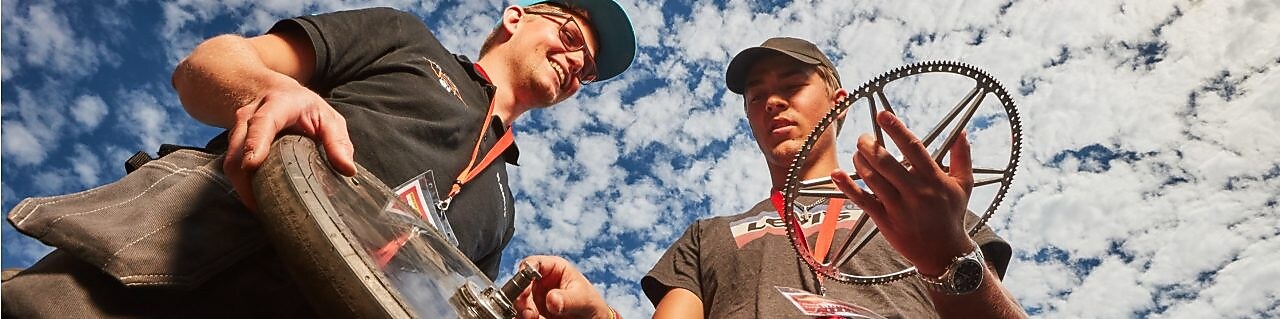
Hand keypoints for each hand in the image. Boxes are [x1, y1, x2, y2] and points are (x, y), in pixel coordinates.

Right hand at [224, 80, 356, 210]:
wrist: (270, 93)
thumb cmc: (303, 107)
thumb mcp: (327, 117)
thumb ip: (337, 141)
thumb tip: (348, 170)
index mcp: (276, 106)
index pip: (262, 123)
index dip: (256, 143)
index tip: (252, 164)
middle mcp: (250, 117)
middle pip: (239, 148)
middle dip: (245, 178)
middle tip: (262, 207)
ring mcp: (237, 132)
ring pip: (231, 162)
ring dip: (244, 188)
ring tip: (264, 211)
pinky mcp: (233, 147)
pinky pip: (232, 170)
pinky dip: (243, 188)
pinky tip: (259, 204)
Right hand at [514, 255, 610, 318]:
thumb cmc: (591, 304)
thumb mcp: (582, 299)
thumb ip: (567, 299)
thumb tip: (552, 299)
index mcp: (553, 269)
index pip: (533, 263)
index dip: (525, 270)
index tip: (526, 281)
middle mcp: (541, 282)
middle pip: (520, 284)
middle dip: (520, 296)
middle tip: (528, 309)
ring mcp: (536, 298)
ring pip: (519, 301)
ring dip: (521, 309)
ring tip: (531, 316)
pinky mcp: (535, 312)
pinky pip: (523, 313)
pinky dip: (524, 316)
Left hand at [829, 111, 974, 275]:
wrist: (944, 253)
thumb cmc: (952, 215)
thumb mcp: (964, 186)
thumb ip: (962, 157)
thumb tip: (961, 133)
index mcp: (934, 179)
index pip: (913, 148)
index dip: (896, 129)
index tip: (882, 114)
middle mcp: (916, 192)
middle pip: (886, 162)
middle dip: (869, 145)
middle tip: (863, 137)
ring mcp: (899, 207)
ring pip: (873, 179)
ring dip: (860, 162)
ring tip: (858, 153)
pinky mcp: (885, 221)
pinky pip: (863, 201)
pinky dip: (848, 187)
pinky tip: (837, 174)